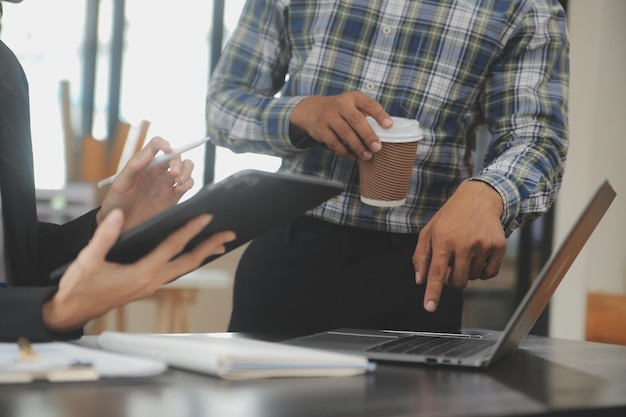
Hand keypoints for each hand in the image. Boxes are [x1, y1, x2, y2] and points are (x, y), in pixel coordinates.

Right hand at [42, 209, 235, 331]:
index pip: (172, 247)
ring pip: (184, 268)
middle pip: (189, 262)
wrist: (72, 311)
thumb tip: (118, 215)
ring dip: (202, 254)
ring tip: (219, 242)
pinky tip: (192, 253)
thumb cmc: (79, 287)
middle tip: (230, 233)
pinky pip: (174, 271)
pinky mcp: (147, 286)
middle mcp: (151, 281)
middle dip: (210, 246)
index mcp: (141, 274)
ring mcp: (151, 285)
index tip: (206, 217)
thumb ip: (104, 236)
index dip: (190, 230)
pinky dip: (187, 260)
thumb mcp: (88, 260)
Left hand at [97, 136, 194, 229]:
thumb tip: (149, 152)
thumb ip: (134, 166)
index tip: (168, 149)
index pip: (156, 146)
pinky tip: (179, 189)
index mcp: (144, 164)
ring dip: (187, 171)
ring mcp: (166, 184)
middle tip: (174, 173)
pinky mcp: (174, 197)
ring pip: (186, 168)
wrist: (121, 226)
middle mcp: (157, 171)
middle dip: (178, 162)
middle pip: (176, 156)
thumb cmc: (116, 203)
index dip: (164, 144)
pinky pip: (187, 185)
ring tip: (178, 181)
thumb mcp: (121, 183)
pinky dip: (188, 184)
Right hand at [289, 92, 392, 159]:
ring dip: (358, 146)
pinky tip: (352, 155)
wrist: (312, 109)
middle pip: (356, 120)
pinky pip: (334, 143)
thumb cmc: (340, 109)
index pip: (369, 104)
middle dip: (368, 135)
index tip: (389, 125)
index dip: (380, 115)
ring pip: (345, 133)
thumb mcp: (352, 104)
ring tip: (367, 155)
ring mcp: (329, 116)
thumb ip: (366, 114)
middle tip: (377, 147)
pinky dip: (344, 151)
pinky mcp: (321, 129)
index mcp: (353, 97)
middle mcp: (341, 104)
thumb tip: (385, 132)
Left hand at [413, 181, 505, 311]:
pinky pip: (489, 274)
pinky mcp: (498, 246)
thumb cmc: (450, 217)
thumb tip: (420, 281)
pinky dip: (483, 271)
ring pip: (473, 278)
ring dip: (467, 272)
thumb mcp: (429, 231)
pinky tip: (478, 255)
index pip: (436, 272)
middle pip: (457, 281)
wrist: (478, 198)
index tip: (430, 307)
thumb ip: (421, 256)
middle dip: (452, 280)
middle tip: (452, 265)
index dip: (433, 292)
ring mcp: (482, 245)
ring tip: (465, 252)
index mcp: (443, 239)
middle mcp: (463, 243)